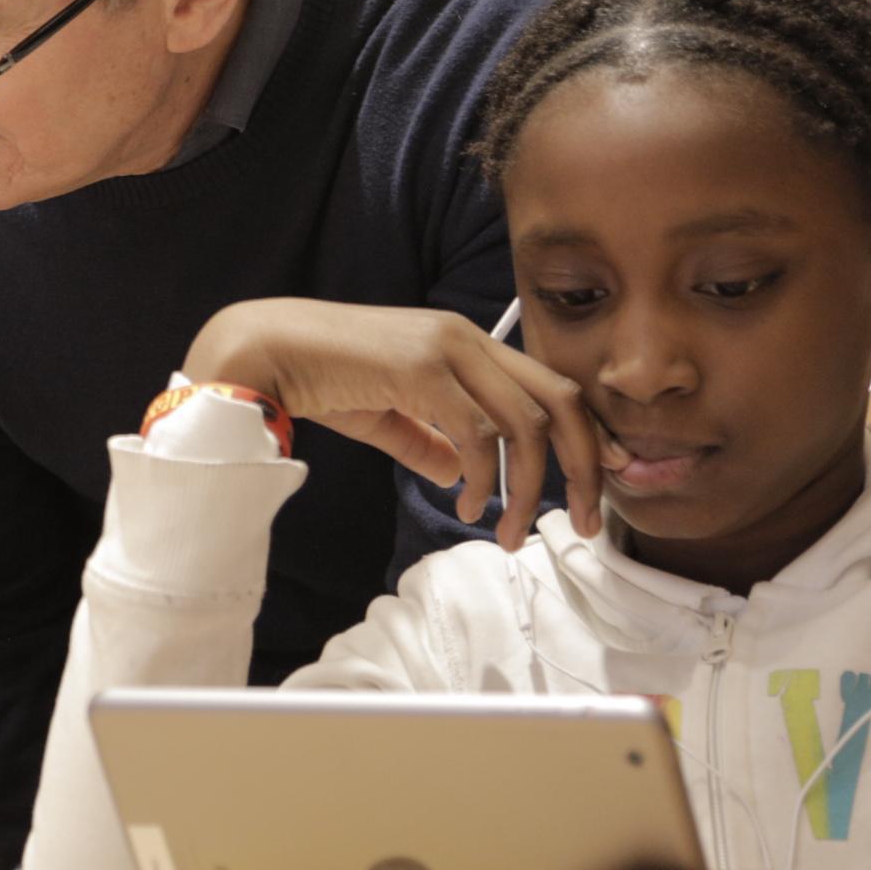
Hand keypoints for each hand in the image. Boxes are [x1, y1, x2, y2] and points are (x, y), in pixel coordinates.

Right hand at [184, 300, 604, 547]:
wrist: (265, 351)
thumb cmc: (323, 378)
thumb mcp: (390, 413)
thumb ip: (430, 440)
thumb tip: (462, 476)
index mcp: (466, 342)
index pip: (552, 385)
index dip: (589, 434)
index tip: (605, 479)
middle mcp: (467, 337)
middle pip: (561, 400)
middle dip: (585, 464)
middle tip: (582, 520)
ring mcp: (446, 347)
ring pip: (527, 423)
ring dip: (530, 488)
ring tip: (512, 532)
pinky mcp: (421, 368)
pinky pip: (478, 433)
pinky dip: (484, 479)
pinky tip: (467, 506)